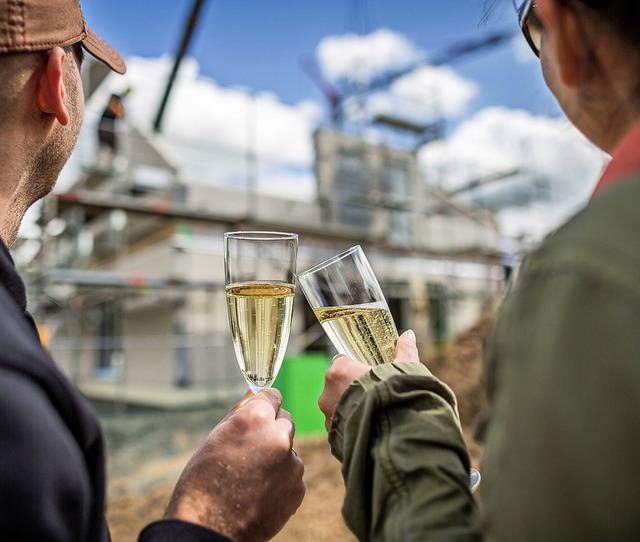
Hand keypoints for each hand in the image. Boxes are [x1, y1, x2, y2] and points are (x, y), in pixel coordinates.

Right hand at [164, 389, 304, 541]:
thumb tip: (254, 394)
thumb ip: (240, 412)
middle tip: (251, 448)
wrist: (208, 529)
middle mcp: (279, 437)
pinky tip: (259, 491)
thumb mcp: (216, 437)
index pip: (272, 395)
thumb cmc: (203, 481)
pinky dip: (281, 479)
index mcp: (256, 419)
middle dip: (272, 429)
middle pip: (285, 420)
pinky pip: (292, 474)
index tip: (260, 412)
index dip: (264, 404)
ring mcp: (291, 464)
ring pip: (289, 449)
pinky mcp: (298, 489)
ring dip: (277, 456)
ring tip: (251, 476)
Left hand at [318, 330, 418, 429]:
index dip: (354, 367)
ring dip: (352, 408)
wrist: (394, 436)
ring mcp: (328, 416)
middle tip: (374, 393)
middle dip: (353, 389)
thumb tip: (408, 334)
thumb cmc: (396, 396)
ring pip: (338, 407)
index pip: (341, 362)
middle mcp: (327, 393)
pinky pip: (342, 427)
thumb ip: (404, 351)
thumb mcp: (404, 370)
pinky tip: (371, 429)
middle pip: (338, 385)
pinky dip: (353, 426)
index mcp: (339, 371)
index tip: (368, 372)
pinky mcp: (333, 437)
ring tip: (375, 413)